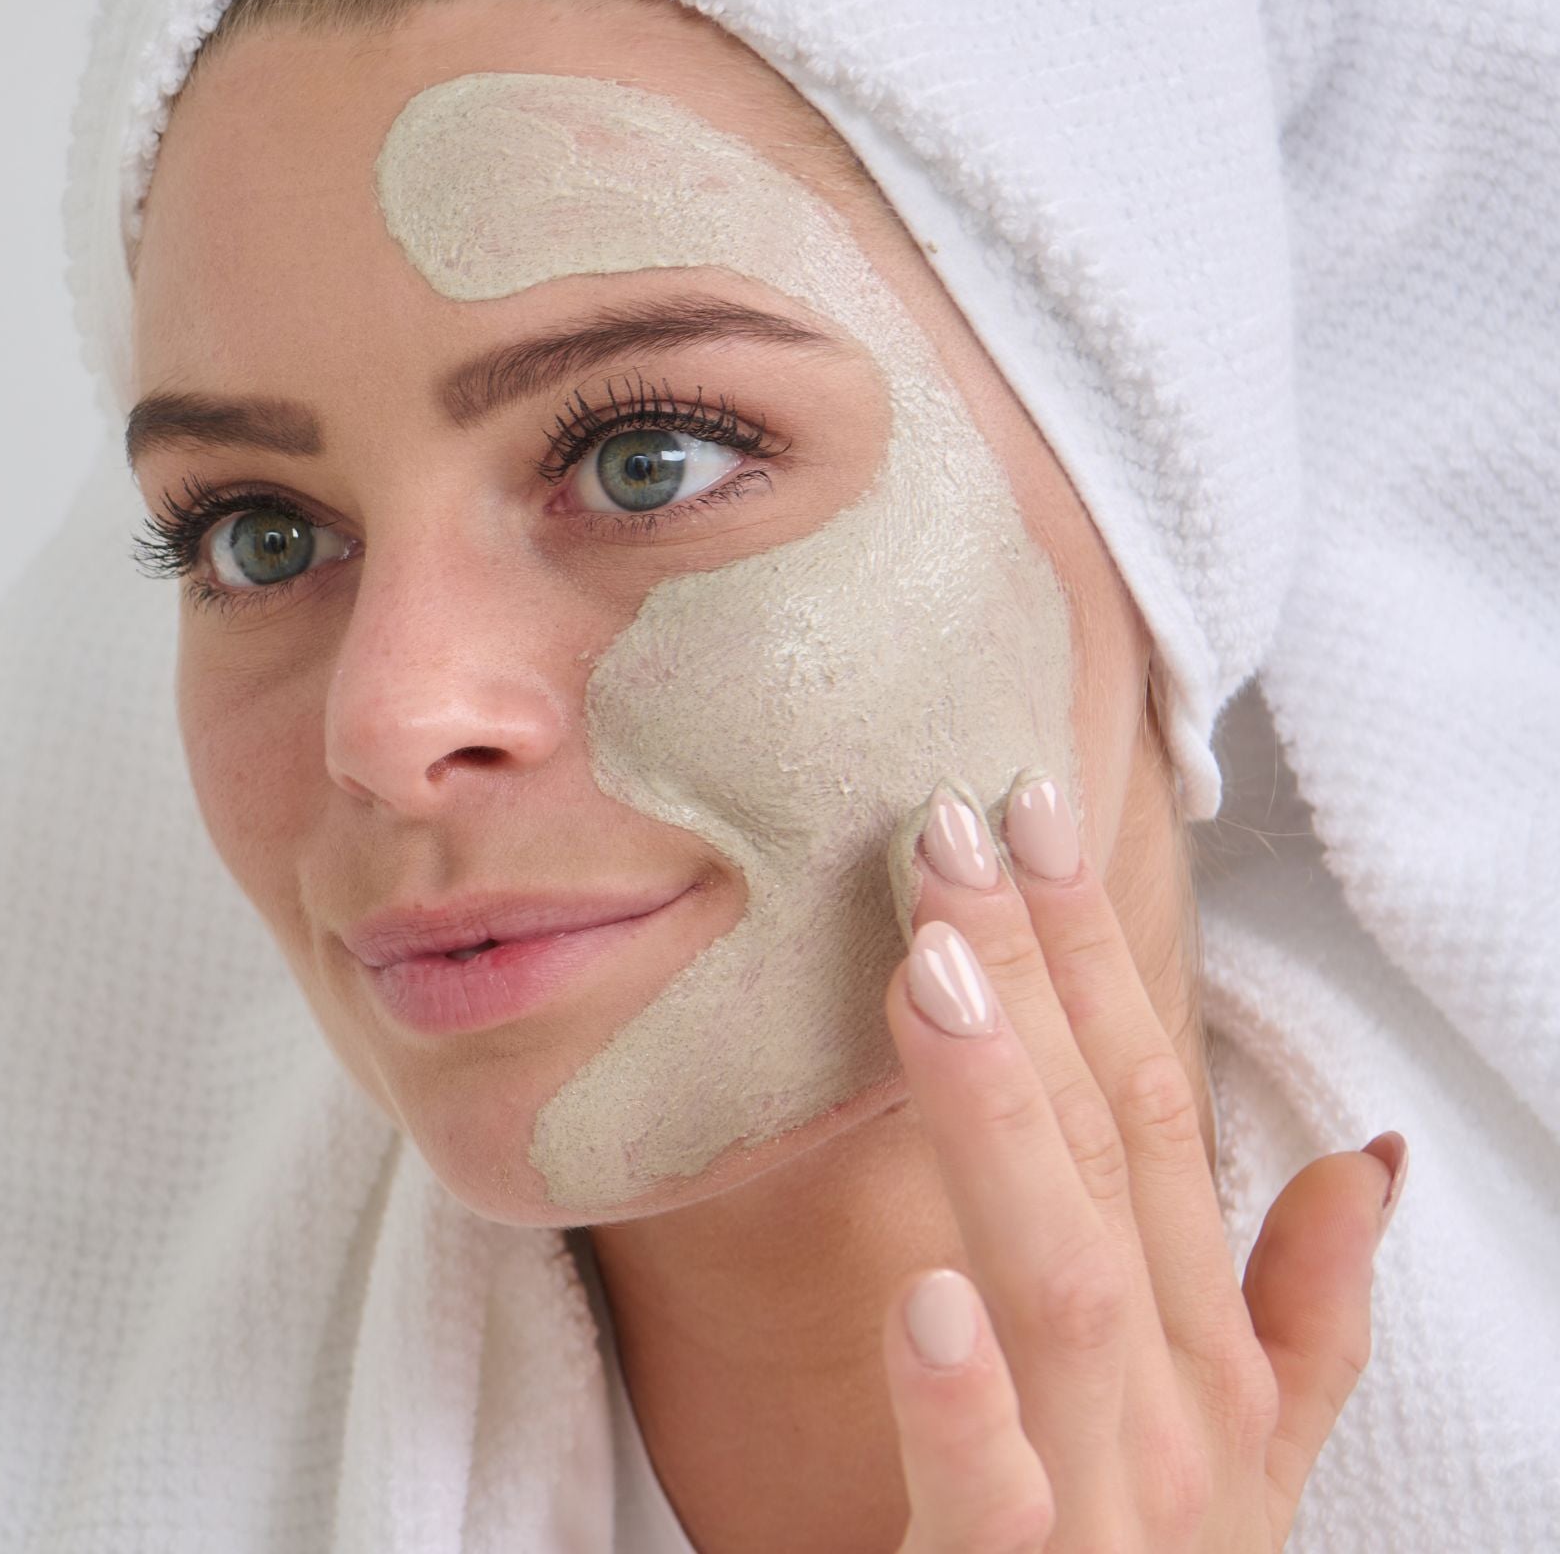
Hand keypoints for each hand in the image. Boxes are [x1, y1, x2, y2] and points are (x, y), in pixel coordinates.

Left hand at [881, 776, 1400, 1550]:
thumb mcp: (1248, 1456)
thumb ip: (1303, 1314)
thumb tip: (1366, 1156)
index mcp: (1203, 1361)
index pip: (1153, 1121)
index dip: (1095, 961)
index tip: (1019, 805)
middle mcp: (1173, 1416)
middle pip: (1109, 1167)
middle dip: (1041, 992)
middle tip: (952, 827)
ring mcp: (1109, 1506)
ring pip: (1058, 1294)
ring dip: (1000, 1130)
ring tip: (931, 979)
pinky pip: (991, 1494)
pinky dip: (962, 1399)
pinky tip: (923, 1291)